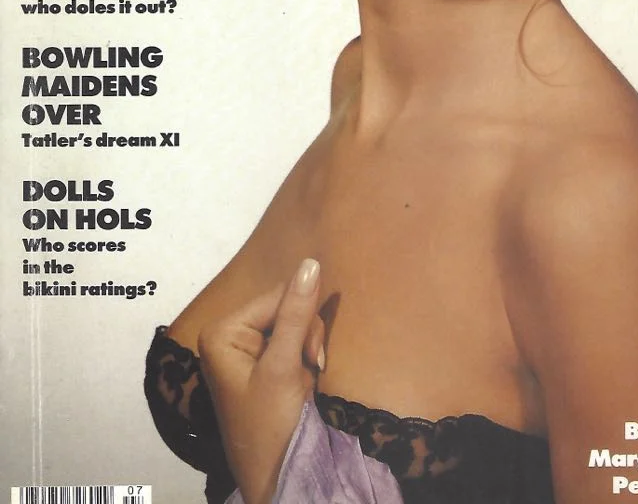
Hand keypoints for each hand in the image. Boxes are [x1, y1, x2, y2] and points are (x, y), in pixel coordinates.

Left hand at [199, 259, 325, 503]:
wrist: (277, 478)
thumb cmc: (271, 426)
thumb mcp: (283, 367)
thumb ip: (297, 314)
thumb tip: (311, 262)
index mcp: (223, 331)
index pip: (276, 296)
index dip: (301, 317)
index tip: (310, 353)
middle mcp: (231, 335)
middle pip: (285, 307)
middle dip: (305, 334)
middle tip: (310, 366)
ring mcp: (249, 350)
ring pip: (296, 322)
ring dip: (309, 346)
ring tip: (308, 375)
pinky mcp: (266, 364)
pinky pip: (295, 340)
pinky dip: (307, 356)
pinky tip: (307, 376)